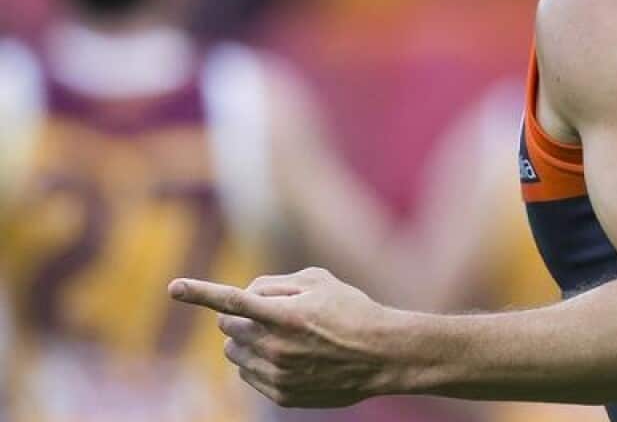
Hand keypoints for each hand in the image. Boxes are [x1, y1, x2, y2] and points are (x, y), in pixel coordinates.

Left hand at [168, 267, 399, 407]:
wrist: (383, 355)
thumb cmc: (353, 310)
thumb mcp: (319, 281)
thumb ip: (275, 283)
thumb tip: (245, 297)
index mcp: (284, 314)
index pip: (231, 301)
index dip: (199, 292)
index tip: (174, 286)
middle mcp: (276, 347)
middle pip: (228, 328)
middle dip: (240, 317)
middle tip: (271, 314)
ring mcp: (277, 374)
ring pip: (234, 353)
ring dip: (247, 341)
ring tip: (283, 336)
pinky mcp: (281, 395)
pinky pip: (248, 375)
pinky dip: (258, 362)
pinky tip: (289, 356)